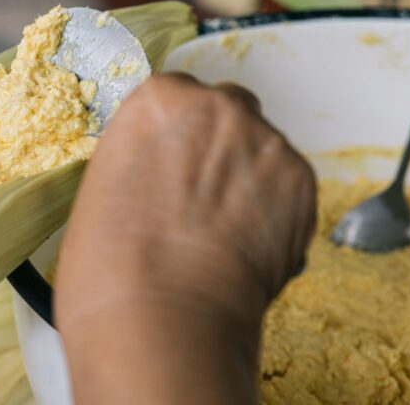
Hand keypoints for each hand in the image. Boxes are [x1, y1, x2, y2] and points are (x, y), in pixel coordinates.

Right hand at [56, 74, 315, 404]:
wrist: (160, 316)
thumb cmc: (109, 262)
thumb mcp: (105, 185)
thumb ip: (143, 156)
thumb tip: (163, 171)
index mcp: (159, 99)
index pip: (177, 94)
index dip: (176, 132)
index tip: (175, 161)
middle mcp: (218, 105)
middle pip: (228, 110)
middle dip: (219, 143)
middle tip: (203, 194)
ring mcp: (267, 142)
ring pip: (262, 150)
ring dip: (248, 177)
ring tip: (225, 231)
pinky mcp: (303, 184)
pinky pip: (289, 187)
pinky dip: (276, 210)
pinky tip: (248, 245)